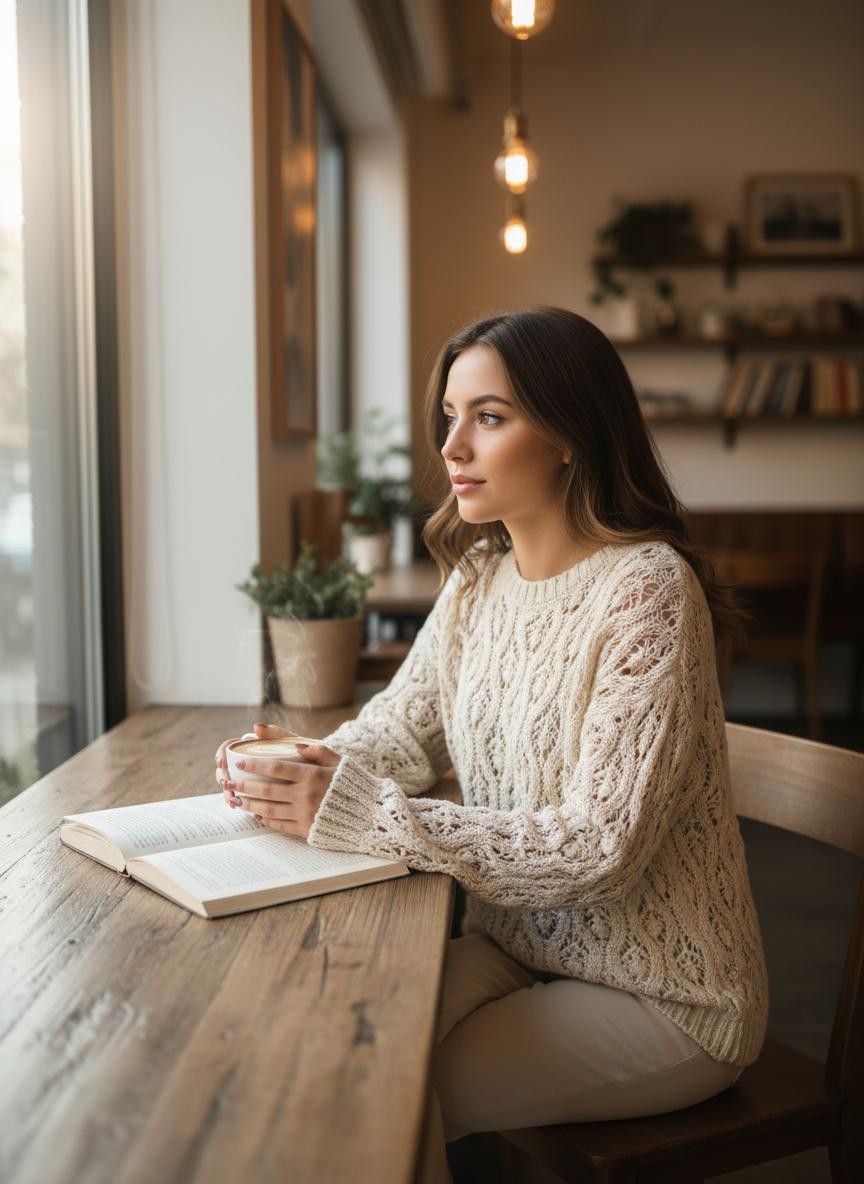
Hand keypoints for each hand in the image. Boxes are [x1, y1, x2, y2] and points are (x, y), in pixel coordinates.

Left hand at [214, 722, 340, 839]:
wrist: (369, 814)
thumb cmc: (352, 783)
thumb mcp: (338, 760)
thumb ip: (316, 749)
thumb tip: (295, 744)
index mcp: (312, 775)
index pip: (276, 768)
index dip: (255, 765)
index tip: (240, 763)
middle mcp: (306, 796)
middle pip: (267, 790)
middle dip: (244, 786)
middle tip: (230, 782)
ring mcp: (305, 815)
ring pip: (269, 809)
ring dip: (249, 804)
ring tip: (236, 799)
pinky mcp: (306, 830)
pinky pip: (280, 825)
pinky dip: (265, 819)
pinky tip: (256, 814)